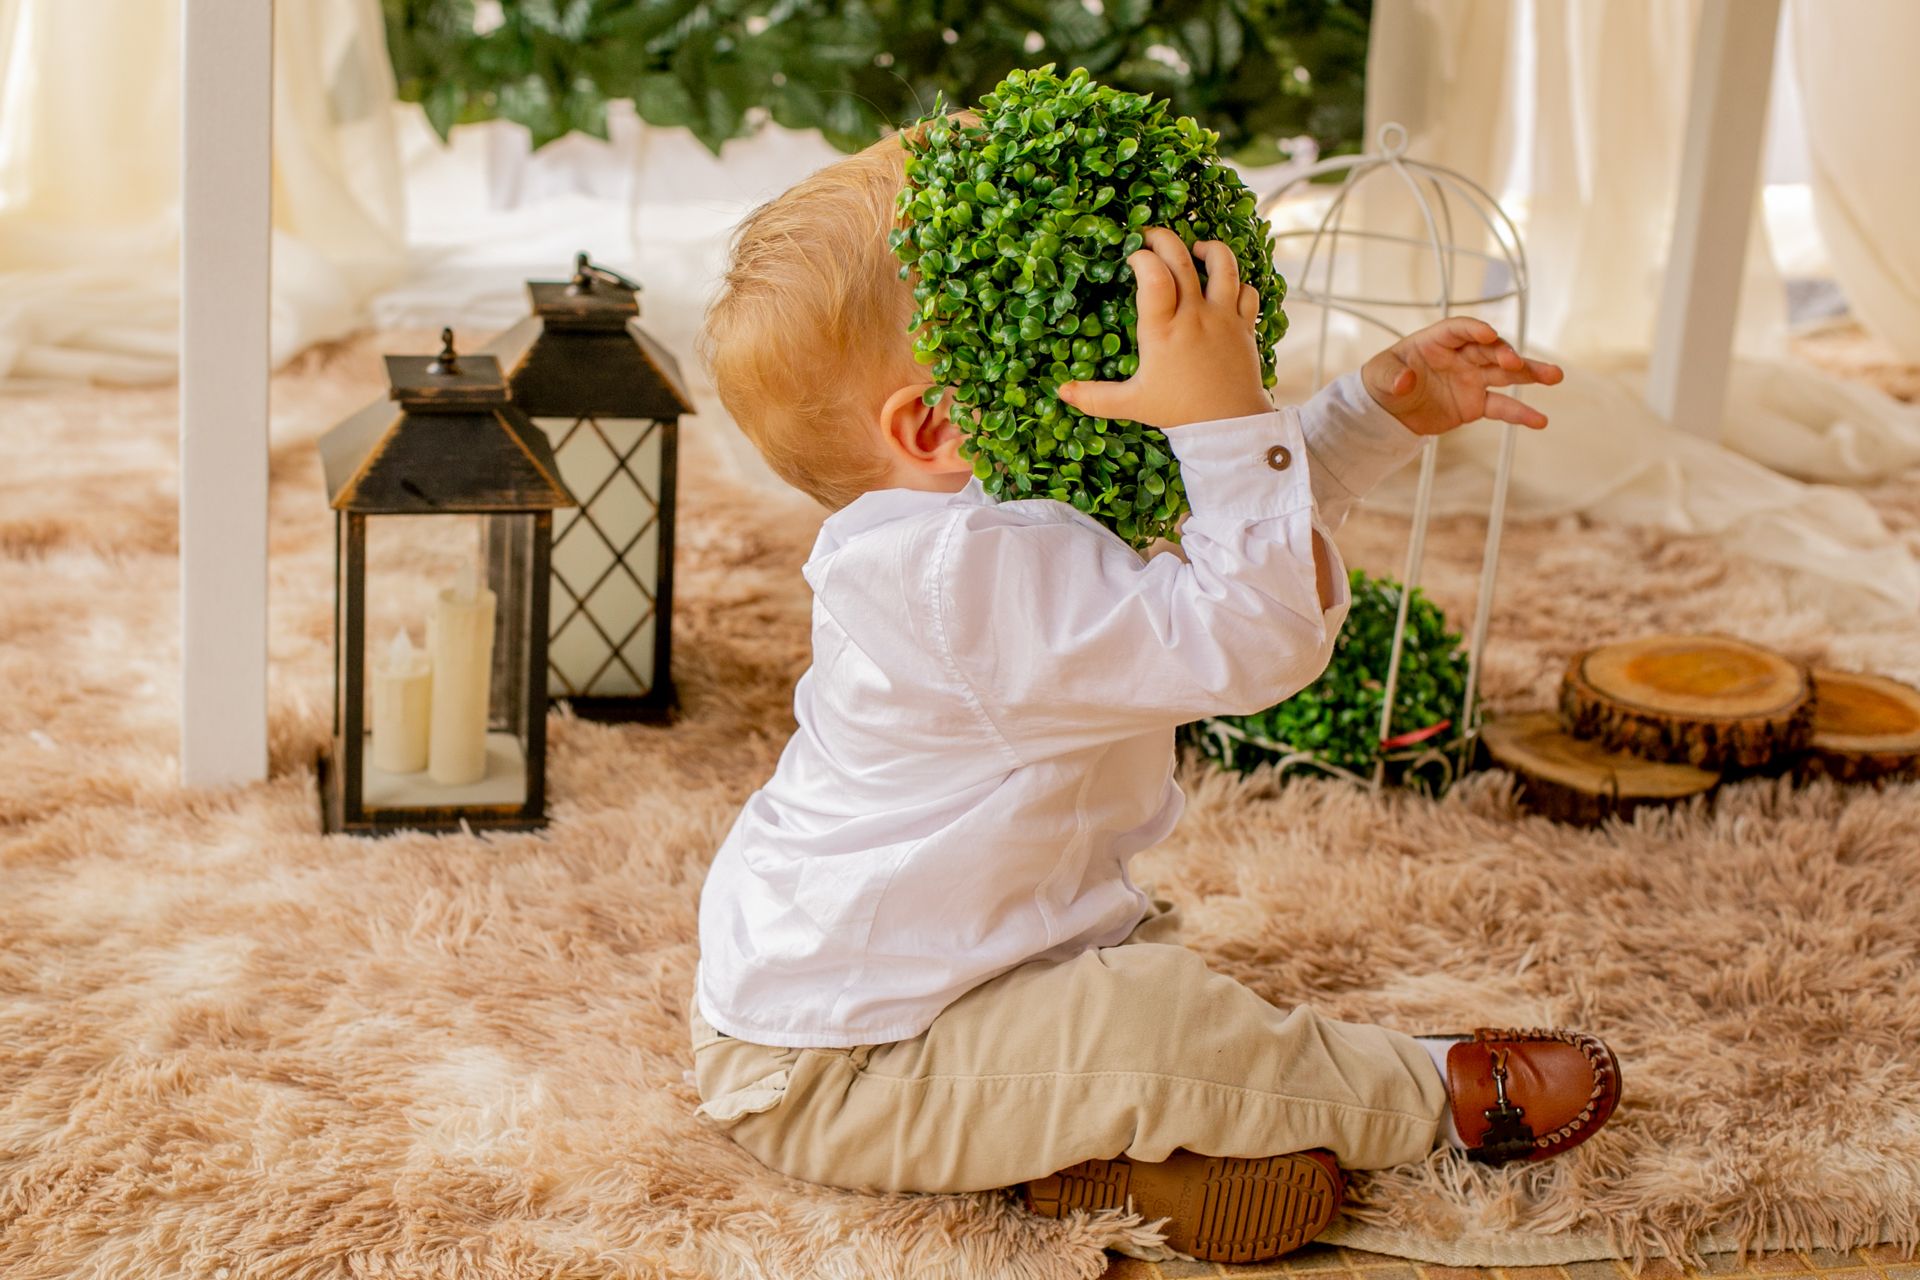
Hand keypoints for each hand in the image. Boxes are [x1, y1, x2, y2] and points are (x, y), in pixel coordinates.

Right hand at [1056, 227, 1271, 428]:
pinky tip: (1224, 287)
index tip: (1132, 257)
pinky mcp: (1245, 326)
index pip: (1154, 275)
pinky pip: (1247, 291)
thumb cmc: (1178, 411)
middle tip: (1151, 238)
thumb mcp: (1132, 403)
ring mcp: (1223, 317)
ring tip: (1195, 250)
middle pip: (1182, 259)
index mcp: (1163, 329)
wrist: (1228, 425)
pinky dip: (1237, 283)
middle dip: (1164, 239)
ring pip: (1224, 264)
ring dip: (1209, 249)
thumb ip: (1096, 397)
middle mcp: (1194, 315)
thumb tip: (1062, 392)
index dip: (1142, 257)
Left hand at [1362, 318, 1562, 434]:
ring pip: (1506, 373)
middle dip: (1504, 354)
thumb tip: (1404, 382)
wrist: (1389, 411)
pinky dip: (1520, 413)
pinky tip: (1539, 420)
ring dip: (1530, 373)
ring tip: (1555, 376)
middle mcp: (1461, 356)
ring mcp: (1473, 378)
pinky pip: (1502, 406)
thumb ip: (1391, 376)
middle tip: (1515, 363)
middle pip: (1490, 349)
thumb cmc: (1384, 382)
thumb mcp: (1378, 376)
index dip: (1474, 330)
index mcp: (1437, 341)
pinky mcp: (1477, 403)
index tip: (1488, 334)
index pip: (1460, 329)